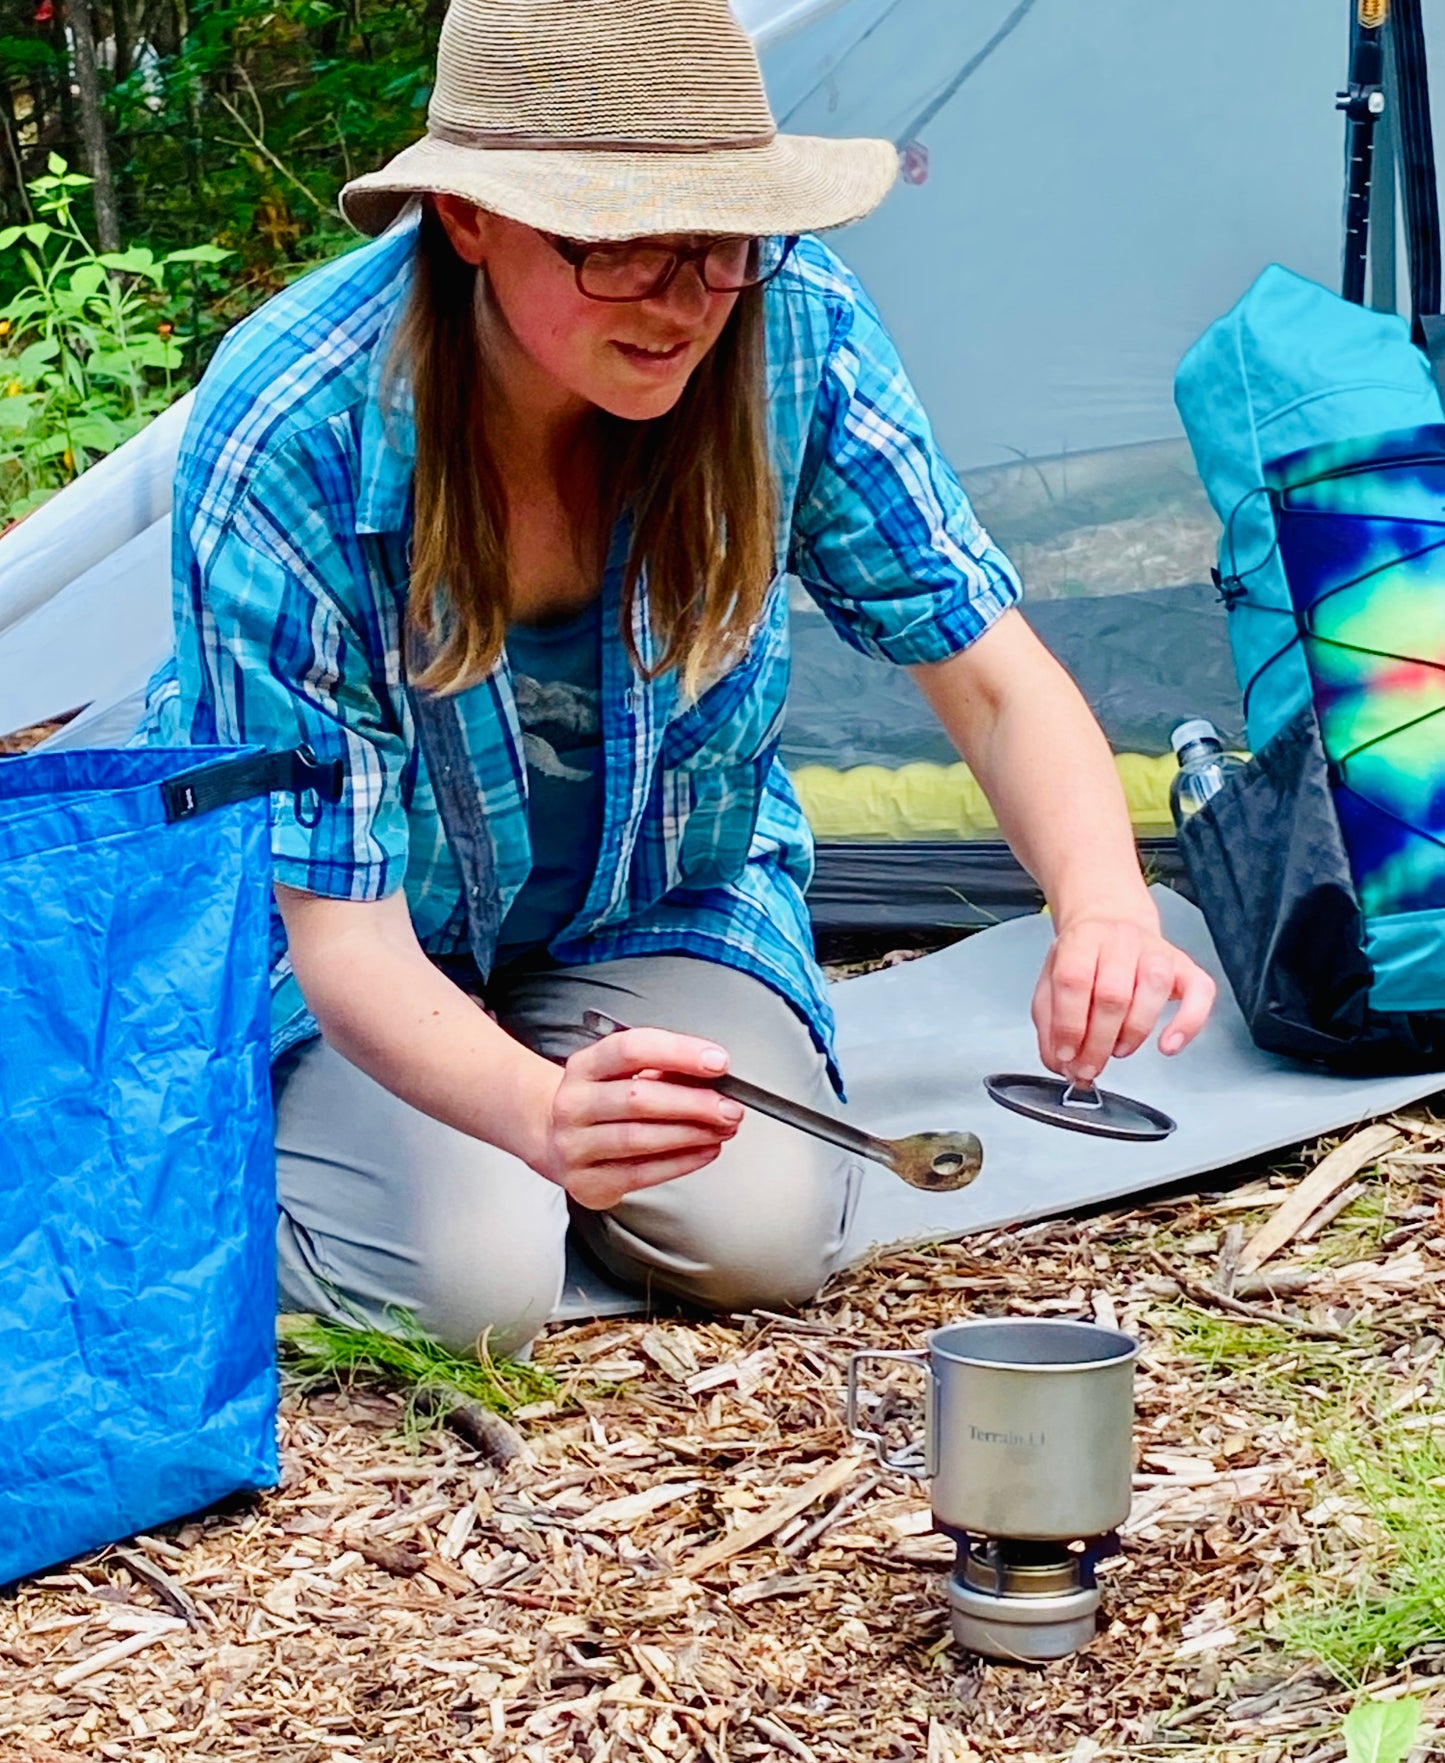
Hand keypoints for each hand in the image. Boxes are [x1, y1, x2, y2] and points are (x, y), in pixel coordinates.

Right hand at [533, 1025, 742, 1209]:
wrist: (552, 1138)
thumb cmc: (601, 1100)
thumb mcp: (619, 1074)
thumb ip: (661, 1070)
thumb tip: (714, 1076)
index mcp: (584, 1066)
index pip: (632, 1049)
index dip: (679, 1053)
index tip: (718, 1062)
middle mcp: (573, 1103)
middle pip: (638, 1098)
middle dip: (694, 1103)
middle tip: (730, 1107)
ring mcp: (574, 1145)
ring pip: (639, 1138)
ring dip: (691, 1134)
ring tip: (723, 1129)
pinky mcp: (586, 1181)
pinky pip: (641, 1173)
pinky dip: (681, 1162)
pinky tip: (705, 1151)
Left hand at [1031, 910, 1215, 1083]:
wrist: (1112, 920)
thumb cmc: (1083, 956)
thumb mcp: (1051, 980)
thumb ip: (1050, 1022)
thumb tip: (1060, 1063)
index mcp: (1082, 939)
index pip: (1074, 981)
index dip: (1069, 1025)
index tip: (1066, 1055)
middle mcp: (1121, 940)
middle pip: (1113, 994)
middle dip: (1098, 1042)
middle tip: (1089, 1068)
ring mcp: (1157, 951)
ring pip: (1153, 990)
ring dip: (1133, 1033)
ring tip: (1117, 1050)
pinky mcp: (1186, 966)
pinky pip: (1200, 992)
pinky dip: (1188, 1023)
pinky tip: (1169, 1045)